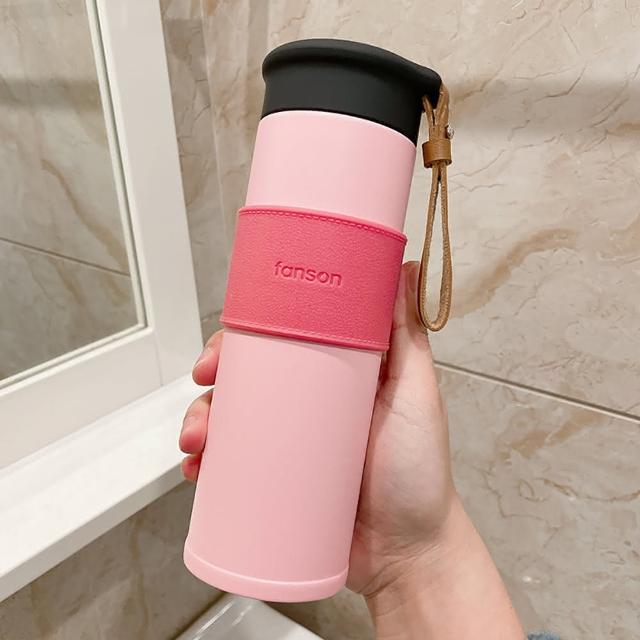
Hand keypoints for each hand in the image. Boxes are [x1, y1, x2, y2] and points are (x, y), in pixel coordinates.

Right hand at [179, 261, 456, 594]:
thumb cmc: (419, 472)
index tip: (227, 342)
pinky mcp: (276, 486)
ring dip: (201, 422)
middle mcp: (306, 407)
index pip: (280, 342)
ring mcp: (288, 448)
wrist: (409, 555)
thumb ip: (406, 336)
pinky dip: (207, 466)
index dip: (246, 336)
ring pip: (231, 422)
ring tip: (197, 443)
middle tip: (204, 387)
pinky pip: (231, 469)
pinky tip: (197, 471)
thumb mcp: (415, 394)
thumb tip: (401, 266)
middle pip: (246, 380)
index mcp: (332, 378)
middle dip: (214, 380)